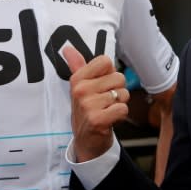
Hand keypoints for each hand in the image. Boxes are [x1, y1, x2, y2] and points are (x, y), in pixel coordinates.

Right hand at [63, 46, 128, 161]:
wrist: (86, 141)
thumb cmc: (86, 111)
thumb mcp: (79, 87)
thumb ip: (77, 65)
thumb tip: (68, 48)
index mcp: (77, 79)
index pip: (105, 61)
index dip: (109, 73)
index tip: (101, 85)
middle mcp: (80, 90)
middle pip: (118, 77)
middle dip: (117, 90)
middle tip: (105, 102)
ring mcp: (88, 105)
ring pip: (123, 93)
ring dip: (119, 104)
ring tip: (107, 111)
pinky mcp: (98, 119)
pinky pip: (123, 108)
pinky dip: (120, 115)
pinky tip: (110, 119)